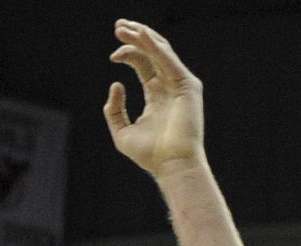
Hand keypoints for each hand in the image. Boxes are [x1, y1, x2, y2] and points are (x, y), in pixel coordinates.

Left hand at [105, 19, 204, 176]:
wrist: (172, 165)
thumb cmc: (150, 155)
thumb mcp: (122, 132)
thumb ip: (115, 110)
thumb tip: (116, 84)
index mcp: (156, 95)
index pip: (142, 63)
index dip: (127, 54)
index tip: (112, 56)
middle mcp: (169, 86)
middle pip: (153, 52)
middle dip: (135, 36)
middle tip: (118, 25)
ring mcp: (180, 84)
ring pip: (161, 51)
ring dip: (143, 36)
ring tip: (124, 27)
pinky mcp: (187, 86)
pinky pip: (169, 60)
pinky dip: (155, 47)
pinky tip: (142, 36)